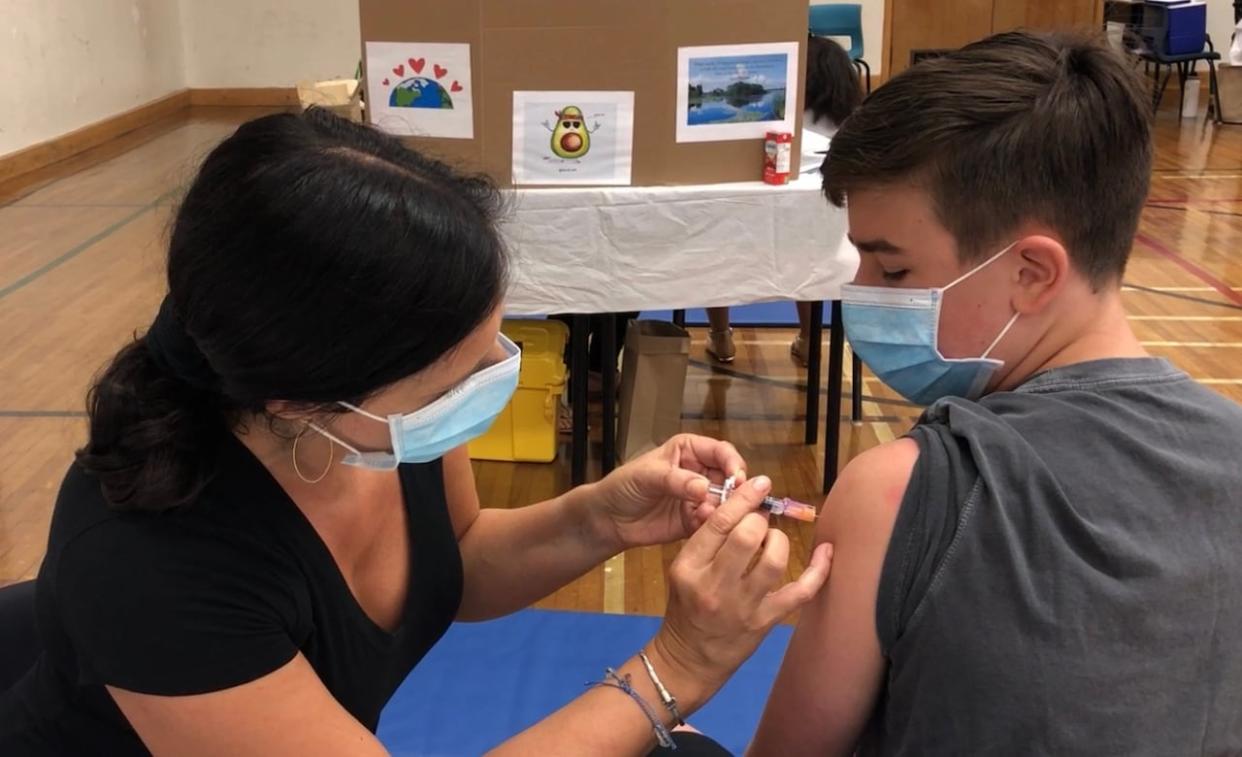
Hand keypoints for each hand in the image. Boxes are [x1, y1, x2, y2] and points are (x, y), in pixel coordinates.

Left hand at [590, 434, 746, 551]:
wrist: (609, 518)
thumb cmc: (624, 486)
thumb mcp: (647, 476)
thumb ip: (676, 480)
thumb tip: (705, 487)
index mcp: (690, 450)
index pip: (722, 452)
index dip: (733, 463)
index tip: (737, 478)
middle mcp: (701, 472)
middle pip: (731, 478)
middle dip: (734, 491)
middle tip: (731, 502)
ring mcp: (700, 498)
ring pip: (726, 502)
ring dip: (723, 509)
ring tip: (706, 514)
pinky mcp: (696, 520)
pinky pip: (713, 522)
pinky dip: (712, 525)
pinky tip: (699, 524)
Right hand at [646, 476, 832, 711]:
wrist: (689, 659)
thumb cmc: (685, 609)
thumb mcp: (683, 570)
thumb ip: (706, 538)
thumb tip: (737, 502)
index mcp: (689, 567)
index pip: (719, 523)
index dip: (744, 498)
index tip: (760, 484)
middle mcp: (715, 586)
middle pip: (748, 536)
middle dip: (759, 521)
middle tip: (759, 522)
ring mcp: (743, 606)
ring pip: (774, 560)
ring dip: (779, 541)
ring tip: (773, 541)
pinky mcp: (765, 621)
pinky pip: (800, 592)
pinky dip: (818, 571)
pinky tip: (826, 553)